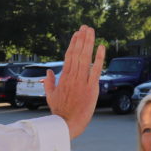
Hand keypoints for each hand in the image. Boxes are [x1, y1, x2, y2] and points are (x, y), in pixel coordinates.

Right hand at [45, 25, 104, 139]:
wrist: (67, 124)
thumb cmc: (59, 111)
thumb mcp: (50, 95)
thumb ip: (49, 82)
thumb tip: (48, 72)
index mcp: (64, 77)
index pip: (69, 56)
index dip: (74, 43)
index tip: (77, 33)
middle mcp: (73, 77)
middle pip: (77, 53)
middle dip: (82, 38)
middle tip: (85, 27)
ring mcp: (82, 82)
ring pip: (85, 58)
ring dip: (89, 43)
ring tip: (91, 31)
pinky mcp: (91, 88)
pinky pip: (96, 70)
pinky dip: (99, 58)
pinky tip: (101, 47)